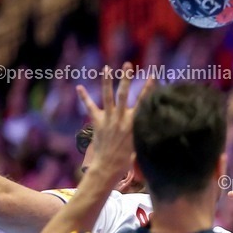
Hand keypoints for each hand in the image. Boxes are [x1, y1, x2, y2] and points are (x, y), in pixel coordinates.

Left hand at [76, 63, 153, 182]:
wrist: (109, 167)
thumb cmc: (127, 160)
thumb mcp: (139, 143)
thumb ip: (141, 131)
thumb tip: (147, 123)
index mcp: (134, 123)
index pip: (144, 101)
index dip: (149, 88)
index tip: (153, 75)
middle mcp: (121, 118)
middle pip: (124, 94)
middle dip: (126, 78)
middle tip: (127, 65)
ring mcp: (109, 120)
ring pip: (108, 96)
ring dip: (107, 81)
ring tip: (107, 68)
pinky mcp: (98, 123)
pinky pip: (90, 108)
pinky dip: (84, 97)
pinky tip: (78, 87)